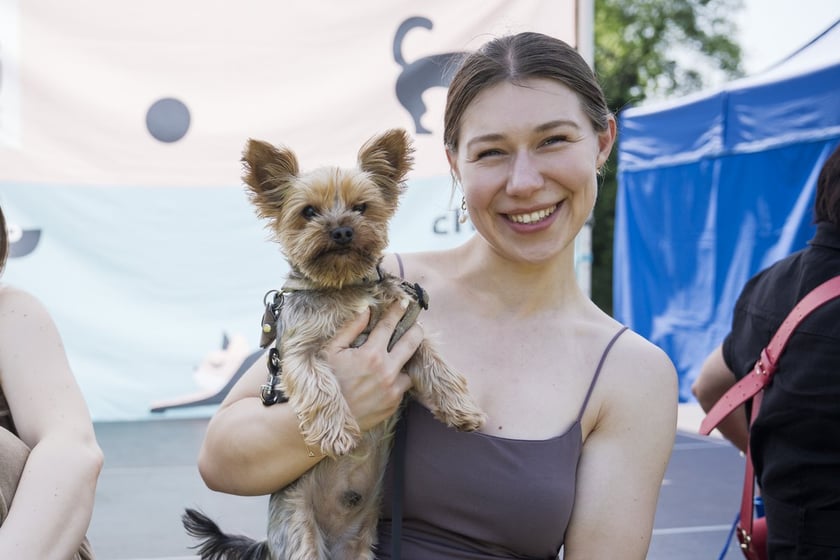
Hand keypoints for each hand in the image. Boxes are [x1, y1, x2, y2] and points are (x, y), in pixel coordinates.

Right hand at [325, 301, 418, 430]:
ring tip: (398, 356)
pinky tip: (386, 377)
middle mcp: (387, 371)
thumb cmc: (327, 382)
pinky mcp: (394, 404)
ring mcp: (393, 389)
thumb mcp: (332, 352)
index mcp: (371, 355)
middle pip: (412, 342)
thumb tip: (365, 310)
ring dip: (404, 360)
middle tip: (415, 324)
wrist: (328, 421)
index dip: (397, 312)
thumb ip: (351, 329)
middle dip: (416, 330)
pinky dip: (397, 379)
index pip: (389, 326)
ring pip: (409, 367)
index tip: (403, 303)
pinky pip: (402, 386)